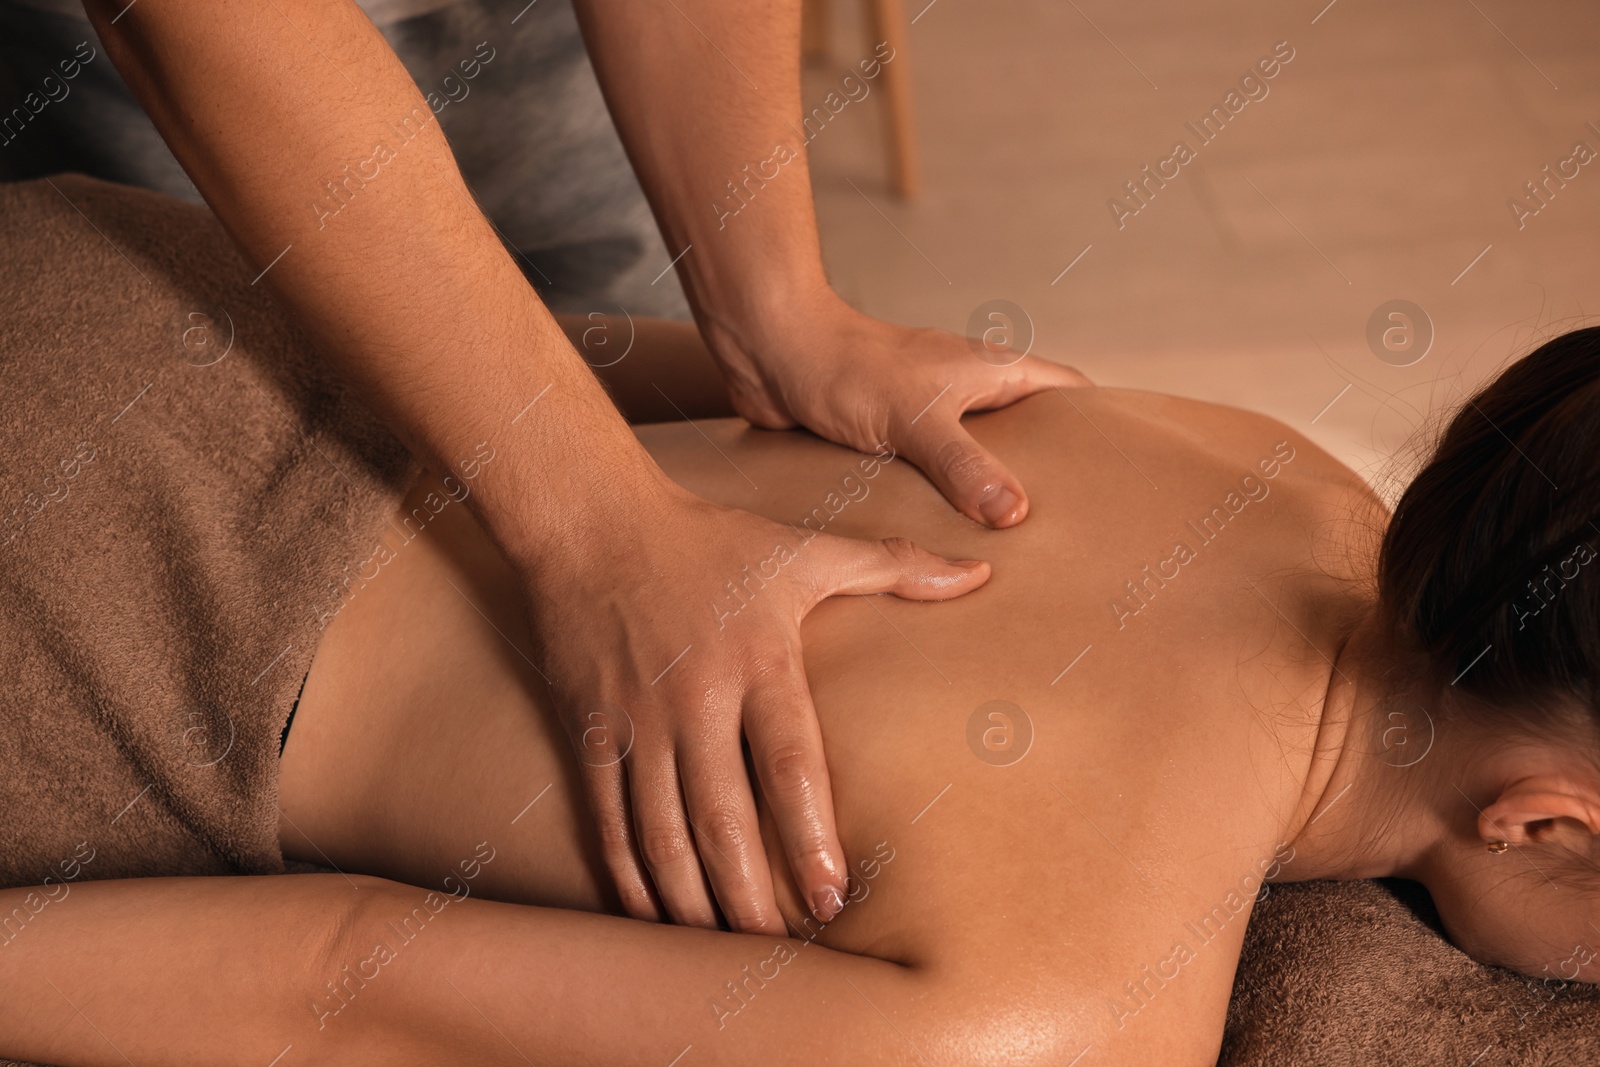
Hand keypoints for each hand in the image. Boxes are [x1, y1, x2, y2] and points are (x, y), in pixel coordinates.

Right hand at [517, 477, 988, 934]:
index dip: (809, 835)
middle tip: (779, 956)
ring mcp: (637, 720)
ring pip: (660, 834)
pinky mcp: (592, 732)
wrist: (592, 522)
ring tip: (724, 952)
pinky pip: (608, 819)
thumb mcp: (805, 550)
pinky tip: (653, 919)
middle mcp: (694, 697)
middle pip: (721, 818)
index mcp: (758, 659)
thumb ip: (895, 565)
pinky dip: (629, 877)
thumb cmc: (711, 541)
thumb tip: (981, 572)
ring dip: (690, 902)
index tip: (831, 899)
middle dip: (750, 896)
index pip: (788, 761)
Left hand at [702, 292, 1091, 527]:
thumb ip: (964, 465)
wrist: (769, 349)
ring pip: (975, 463)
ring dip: (986, 500)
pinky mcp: (890, 442)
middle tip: (1076, 537)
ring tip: (1015, 557)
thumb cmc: (843, 364)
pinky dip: (938, 508)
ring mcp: (929, 417)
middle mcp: (967, 392)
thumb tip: (1015, 512)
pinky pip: (927, 480)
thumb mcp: (914, 418)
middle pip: (1029, 437)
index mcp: (993, 370)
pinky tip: (941, 548)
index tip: (1127, 473)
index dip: (1103, 426)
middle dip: (1049, 479)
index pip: (1071, 394)